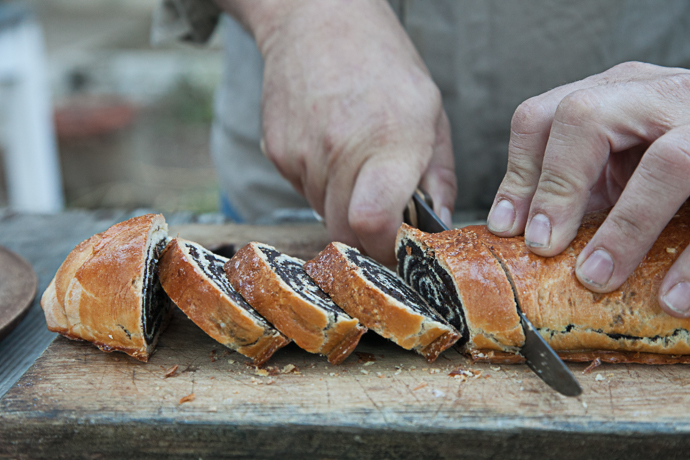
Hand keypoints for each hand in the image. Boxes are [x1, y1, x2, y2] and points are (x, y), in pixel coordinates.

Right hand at [225, 0, 454, 264]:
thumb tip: (437, 223)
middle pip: (345, 232)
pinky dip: (320, 185)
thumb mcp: (431, 110)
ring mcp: (302, 153)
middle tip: (381, 219)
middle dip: (366, 238)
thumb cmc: (383, 62)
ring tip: (356, 163)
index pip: (374, 224)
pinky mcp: (278, 152)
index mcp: (390, 140)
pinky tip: (331, 148)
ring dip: (343, 205)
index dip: (386, 249)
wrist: (317, 21)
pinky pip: (302, 190)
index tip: (398, 248)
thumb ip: (438, 175)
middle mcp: (341, 150)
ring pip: (323, 213)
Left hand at [486, 62, 689, 316]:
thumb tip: (516, 232)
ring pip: (667, 162)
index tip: (505, 228)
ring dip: (626, 229)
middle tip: (543, 247)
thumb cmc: (676, 165)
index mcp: (613, 95)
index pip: (541, 117)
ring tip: (598, 277)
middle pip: (584, 117)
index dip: (518, 174)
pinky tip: (674, 298)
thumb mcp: (620, 164)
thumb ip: (577, 186)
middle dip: (557, 187)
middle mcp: (655, 95)